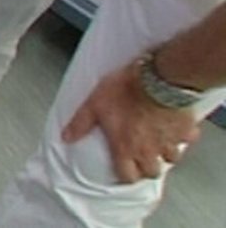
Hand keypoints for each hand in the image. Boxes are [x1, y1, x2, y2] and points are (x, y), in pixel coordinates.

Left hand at [62, 60, 201, 182]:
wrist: (158, 79)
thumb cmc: (126, 90)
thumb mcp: (94, 104)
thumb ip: (81, 123)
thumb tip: (66, 137)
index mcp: (126, 147)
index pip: (127, 176)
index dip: (125, 175)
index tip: (123, 170)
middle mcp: (149, 149)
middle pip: (152, 172)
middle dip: (147, 168)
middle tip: (141, 158)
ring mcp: (169, 141)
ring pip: (172, 159)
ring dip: (165, 153)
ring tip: (158, 143)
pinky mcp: (185, 129)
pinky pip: (187, 139)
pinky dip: (183, 136)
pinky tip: (176, 128)